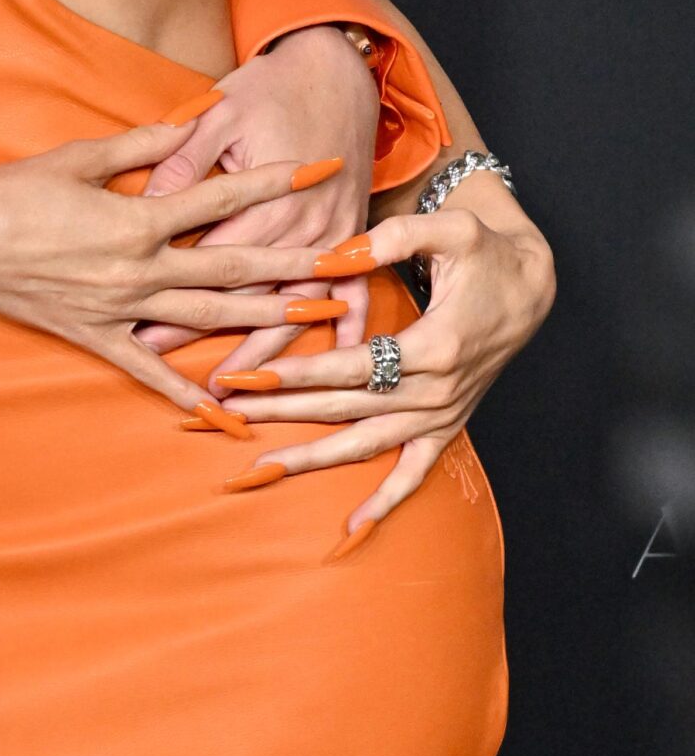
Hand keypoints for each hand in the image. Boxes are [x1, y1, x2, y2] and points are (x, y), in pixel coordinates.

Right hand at [0, 118, 349, 423]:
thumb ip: (142, 143)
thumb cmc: (11, 191)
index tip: (321, 168)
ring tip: (315, 321)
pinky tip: (227, 413)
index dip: (275, 180)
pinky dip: (187, 393)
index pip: (221, 198)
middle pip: (232, 268)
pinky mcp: (96, 336)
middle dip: (295, 265)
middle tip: (348, 264)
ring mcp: (119, 309)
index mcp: (136, 219)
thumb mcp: (78, 157)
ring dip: (265, 321)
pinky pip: (149, 370)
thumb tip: (194, 120)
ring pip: (206, 320)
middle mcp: (137, 270)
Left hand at [131, 25, 380, 361]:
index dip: (174, 300)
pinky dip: (340, 334)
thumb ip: (179, 159)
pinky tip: (329, 374)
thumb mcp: (219, 114)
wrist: (338, 69)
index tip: (140, 337)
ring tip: (240, 392)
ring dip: (268, 352)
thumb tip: (145, 201)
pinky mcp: (350, 237)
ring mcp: (331, 237)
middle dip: (210, 340)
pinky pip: (350, 297)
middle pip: (247, 297)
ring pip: (295, 309)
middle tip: (175, 381)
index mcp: (262, 200)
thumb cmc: (271, 86)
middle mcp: (301, 228)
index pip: (210, 265)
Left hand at [200, 197, 556, 538]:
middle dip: (281, 410)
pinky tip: (352, 526)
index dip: (297, 371)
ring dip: (312, 458)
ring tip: (259, 467)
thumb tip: (343, 253)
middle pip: (345, 407)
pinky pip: (415, 473)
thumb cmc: (486, 253)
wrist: (530, 287)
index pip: (350, 365)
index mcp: (434, 347)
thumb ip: (396, 237)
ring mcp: (441, 415)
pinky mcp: (446, 427)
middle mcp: (437, 391)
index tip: (248, 376)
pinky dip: (386, 501)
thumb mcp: (451, 229)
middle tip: (224, 413)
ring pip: (366, 444)